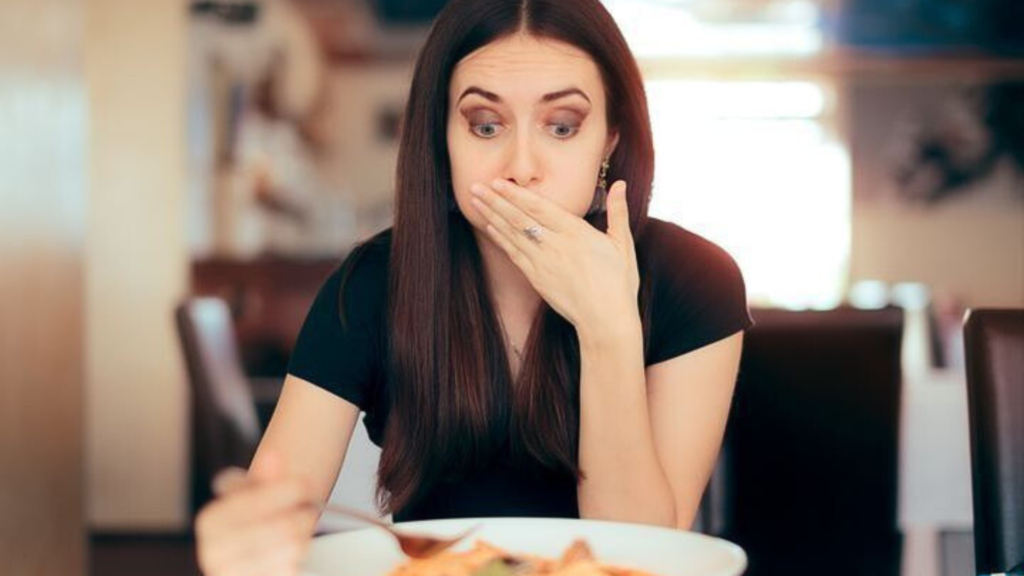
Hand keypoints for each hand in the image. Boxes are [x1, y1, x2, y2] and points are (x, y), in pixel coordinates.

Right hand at [195, 450, 319, 575]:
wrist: (240, 560)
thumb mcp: (253, 494)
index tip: (304, 484)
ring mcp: (230, 574)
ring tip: (301, 531)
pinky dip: (298, 558)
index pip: (256, 500)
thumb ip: (265, 476)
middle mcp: (213, 552)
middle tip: (307, 511)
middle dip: (302, 515)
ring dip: (304, 536)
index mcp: (209, 521)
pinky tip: (292, 551)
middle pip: (281, 526)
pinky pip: (289, 569)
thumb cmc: (249, 523)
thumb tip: (273, 455)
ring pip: (292, 548)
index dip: (287, 489)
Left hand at [469, 178, 639, 331]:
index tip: (498, 182)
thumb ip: (618, 211)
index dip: (516, 194)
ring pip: (512, 234)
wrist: (605, 319)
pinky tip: (489, 226)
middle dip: (495, 200)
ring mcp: (543, 262)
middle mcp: (555, 245)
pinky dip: (501, 239)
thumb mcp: (622, 244)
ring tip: (474, 201)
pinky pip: (514, 254)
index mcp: (576, 232)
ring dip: (492, 215)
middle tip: (475, 185)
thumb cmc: (617, 283)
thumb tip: (621, 184)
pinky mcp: (537, 278)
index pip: (539, 207)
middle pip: (519, 217)